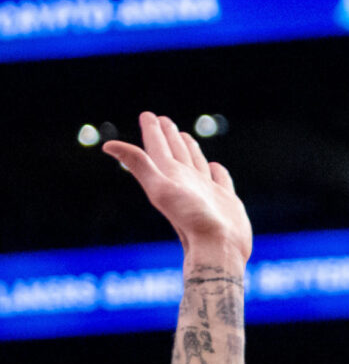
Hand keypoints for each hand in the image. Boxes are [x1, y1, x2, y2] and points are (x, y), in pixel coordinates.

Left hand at [103, 112, 250, 263]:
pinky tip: (215, 167)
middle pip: (175, 152)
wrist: (218, 248)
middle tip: (162, 119)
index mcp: (170, 176)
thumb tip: (107, 145)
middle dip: (168, 135)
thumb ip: (138, 164)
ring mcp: (206, 191)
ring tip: (185, 136)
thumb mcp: (160, 189)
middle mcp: (186, 182)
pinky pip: (220, 179)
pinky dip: (217, 171)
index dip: (152, 131)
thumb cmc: (191, 220)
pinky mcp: (226, 200)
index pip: (157, 147)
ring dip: (190, 149)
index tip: (148, 115)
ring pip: (196, 163)